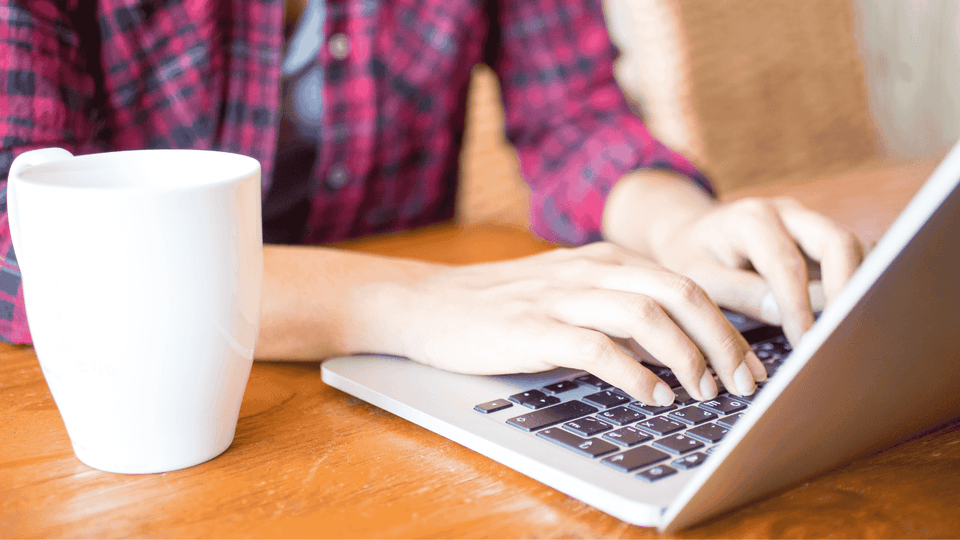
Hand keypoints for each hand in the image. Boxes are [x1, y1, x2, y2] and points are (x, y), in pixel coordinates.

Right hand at [350, 242, 767, 404]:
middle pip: (679, 292)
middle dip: (722, 338)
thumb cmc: (502, 305)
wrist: (428, 303)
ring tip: (704, 391)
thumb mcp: (568, 292)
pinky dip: (635, 373)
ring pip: (646, 314)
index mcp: (604, 260)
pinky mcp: (532, 328)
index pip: (684, 282)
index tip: (750, 361)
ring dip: (686, 355)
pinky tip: (654, 396)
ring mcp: (560, 297)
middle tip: (744, 381)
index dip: (726, 322)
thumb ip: (617, 307)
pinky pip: (597, 346)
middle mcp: (590, 270)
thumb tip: (676, 343)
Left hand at [603, 171, 865, 344]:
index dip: (801, 307)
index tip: (808, 344)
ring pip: (850, 248)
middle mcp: (786, 213)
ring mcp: (806, 223)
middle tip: (846, 333)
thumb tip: (784, 314)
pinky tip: (852, 316)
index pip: (787, 265)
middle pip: (836, 243)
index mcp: (751, 219)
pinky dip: (854, 283)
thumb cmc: (690, 256)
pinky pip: (847, 257)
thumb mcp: (697, 276)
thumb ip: (738, 292)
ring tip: (853, 329)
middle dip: (848, 288)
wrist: (689, 235)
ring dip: (858, 286)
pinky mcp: (816, 238)